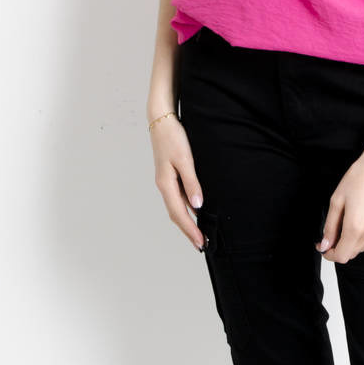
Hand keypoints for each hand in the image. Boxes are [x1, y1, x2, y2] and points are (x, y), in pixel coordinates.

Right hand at [150, 114, 207, 251]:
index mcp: (166, 184)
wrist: (161, 119)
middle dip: (188, 231)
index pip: (179, 214)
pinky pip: (178, 198)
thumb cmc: (173, 137)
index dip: (190, 230)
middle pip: (176, 214)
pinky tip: (195, 212)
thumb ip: (192, 183)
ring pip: (177, 207)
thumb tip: (197, 206)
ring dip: (187, 222)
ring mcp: (166, 181)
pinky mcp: (170, 175)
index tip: (201, 243)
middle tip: (202, 245)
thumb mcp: (185, 159)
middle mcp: (164, 186)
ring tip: (199, 233)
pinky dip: (186, 209)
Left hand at [316, 138, 363, 262]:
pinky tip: (361, 218)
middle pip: (352, 253)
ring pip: (363, 246)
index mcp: (356, 226)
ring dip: (352, 241)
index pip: (342, 256)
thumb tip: (325, 244)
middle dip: (340, 247)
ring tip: (347, 222)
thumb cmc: (360, 177)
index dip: (330, 255)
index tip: (324, 247)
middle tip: (332, 234)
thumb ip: (330, 226)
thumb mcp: (337, 201)